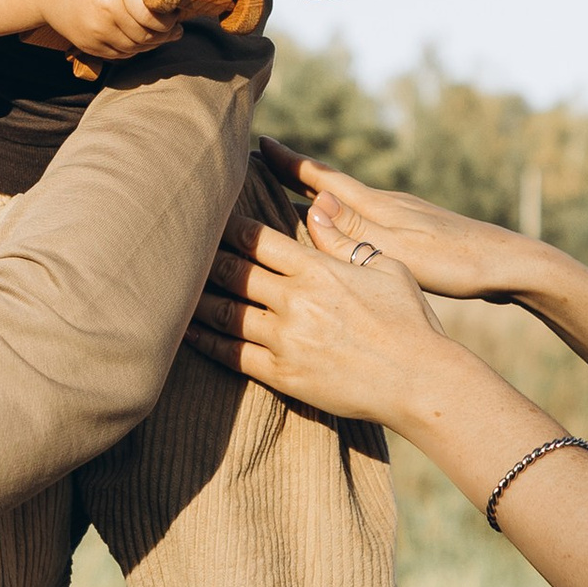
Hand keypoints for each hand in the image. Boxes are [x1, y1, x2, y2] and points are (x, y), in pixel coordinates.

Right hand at [28, 0, 171, 62]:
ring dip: (152, 41)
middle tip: (174, 21)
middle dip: (166, 31)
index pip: (154, 15)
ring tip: (159, 28)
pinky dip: (134, 48)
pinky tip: (138, 33)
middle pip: (149, 35)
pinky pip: (122, 55)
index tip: (174, 7)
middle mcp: (105, 12)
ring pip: (137, 48)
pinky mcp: (88, 46)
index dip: (170, 15)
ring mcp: (95, 32)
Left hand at [189, 213, 456, 424]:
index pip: (255, 239)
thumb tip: (316, 205)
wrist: (419, 381)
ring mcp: (286, 340)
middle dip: (202, 258)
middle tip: (174, 248)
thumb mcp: (386, 267)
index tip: (205, 217)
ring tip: (168, 288)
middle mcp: (295, 301)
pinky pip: (231, 355)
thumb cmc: (410, 321)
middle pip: (231, 271)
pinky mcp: (282, 375)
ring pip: (224, 312)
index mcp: (317, 269)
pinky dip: (204, 341)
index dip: (225, 226)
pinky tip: (185, 332)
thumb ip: (343, 239)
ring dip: (194, 298)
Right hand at [255, 140, 541, 301]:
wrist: (509, 265)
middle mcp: (388, 204)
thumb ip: (353, 233)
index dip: (291, 164)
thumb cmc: (454, 264)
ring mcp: (406, 216)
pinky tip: (355, 231)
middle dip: (299, 174)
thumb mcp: (398, 252)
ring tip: (299, 195)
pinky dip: (348, 217)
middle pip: (334, 185)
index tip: (261, 142)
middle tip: (266, 160)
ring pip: (353, 202)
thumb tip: (309, 202)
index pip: (323, 179)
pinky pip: (371, 218)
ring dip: (322, 195)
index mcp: (378, 207)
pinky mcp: (421, 232)